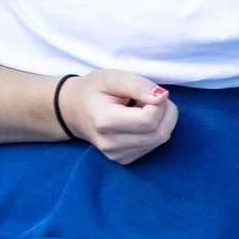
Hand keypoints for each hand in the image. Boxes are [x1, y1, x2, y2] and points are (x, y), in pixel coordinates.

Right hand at [59, 69, 176, 163]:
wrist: (73, 111)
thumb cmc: (93, 90)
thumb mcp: (113, 77)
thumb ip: (138, 85)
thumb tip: (162, 97)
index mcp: (105, 121)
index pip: (149, 119)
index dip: (159, 103)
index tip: (147, 93)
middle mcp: (110, 144)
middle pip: (159, 133)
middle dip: (165, 112)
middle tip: (150, 98)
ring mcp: (116, 155)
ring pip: (160, 140)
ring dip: (162, 121)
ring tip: (143, 108)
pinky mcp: (123, 160)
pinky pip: (154, 146)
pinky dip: (155, 131)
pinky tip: (140, 121)